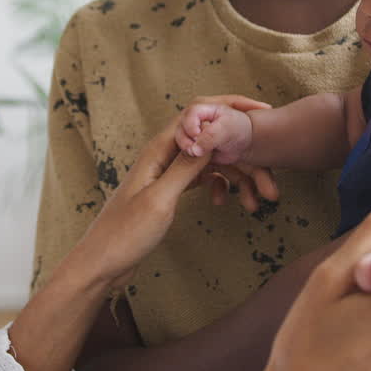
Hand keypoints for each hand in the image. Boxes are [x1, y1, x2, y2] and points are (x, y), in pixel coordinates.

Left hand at [78, 95, 271, 289]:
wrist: (102, 263)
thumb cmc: (125, 234)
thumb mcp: (160, 200)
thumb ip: (185, 168)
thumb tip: (212, 136)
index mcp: (158, 150)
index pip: (197, 112)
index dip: (229, 107)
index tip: (261, 113)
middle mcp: (161, 155)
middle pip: (207, 136)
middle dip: (238, 146)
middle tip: (268, 164)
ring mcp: (164, 173)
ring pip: (207, 159)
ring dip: (232, 171)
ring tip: (255, 193)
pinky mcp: (166, 190)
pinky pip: (199, 177)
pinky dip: (216, 183)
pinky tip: (224, 200)